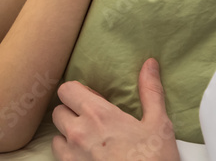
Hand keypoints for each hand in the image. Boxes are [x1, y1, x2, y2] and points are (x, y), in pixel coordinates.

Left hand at [52, 58, 180, 160]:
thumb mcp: (159, 125)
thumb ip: (150, 92)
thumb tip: (149, 64)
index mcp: (98, 115)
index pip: (67, 90)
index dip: (78, 93)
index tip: (93, 100)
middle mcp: (78, 132)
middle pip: (58, 111)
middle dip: (72, 113)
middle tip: (92, 121)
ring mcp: (72, 154)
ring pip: (56, 135)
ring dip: (68, 135)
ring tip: (89, 141)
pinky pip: (59, 156)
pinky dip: (68, 154)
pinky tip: (86, 156)